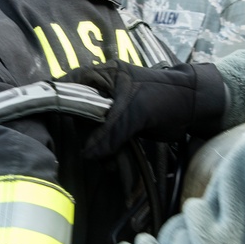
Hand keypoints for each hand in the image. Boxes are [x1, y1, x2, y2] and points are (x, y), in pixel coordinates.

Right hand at [60, 60, 225, 156]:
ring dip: (100, 151)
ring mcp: (113, 110)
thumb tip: (89, 154)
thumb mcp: (135, 111)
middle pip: (81, 115)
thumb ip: (111, 131)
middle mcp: (103, 91)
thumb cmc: (165, 96)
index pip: (71, 84)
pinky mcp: (123, 126)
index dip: (59, 99)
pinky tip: (116, 168)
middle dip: (87, 138)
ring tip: (110, 166)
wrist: (194, 108)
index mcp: (103, 76)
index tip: (50, 118)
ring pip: (95, 132)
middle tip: (92, 154)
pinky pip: (109, 142)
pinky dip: (112, 155)